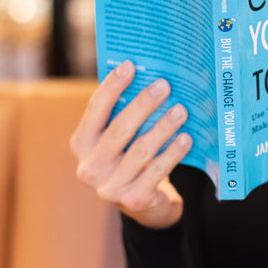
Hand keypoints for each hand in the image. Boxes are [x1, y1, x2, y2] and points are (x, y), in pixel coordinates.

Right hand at [69, 60, 192, 227]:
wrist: (143, 203)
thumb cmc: (130, 157)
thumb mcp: (120, 138)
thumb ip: (122, 113)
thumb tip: (145, 75)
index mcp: (81, 144)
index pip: (95, 110)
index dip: (112, 87)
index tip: (130, 65)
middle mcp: (89, 168)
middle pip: (119, 129)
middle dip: (143, 105)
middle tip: (164, 85)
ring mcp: (110, 187)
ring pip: (141, 151)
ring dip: (163, 128)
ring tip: (181, 110)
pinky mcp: (133, 201)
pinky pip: (157, 171)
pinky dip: (173, 153)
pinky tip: (186, 138)